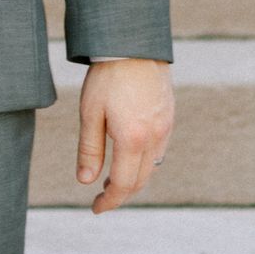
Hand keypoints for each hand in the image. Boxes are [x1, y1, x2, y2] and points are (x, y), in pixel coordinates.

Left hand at [77, 58, 173, 212]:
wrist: (134, 45)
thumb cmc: (107, 77)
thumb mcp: (90, 113)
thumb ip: (89, 150)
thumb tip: (85, 181)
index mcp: (132, 139)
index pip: (123, 184)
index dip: (109, 201)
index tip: (96, 208)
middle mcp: (154, 138)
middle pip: (140, 180)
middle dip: (121, 194)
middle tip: (101, 199)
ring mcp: (165, 128)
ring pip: (151, 167)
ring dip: (133, 179)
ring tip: (112, 180)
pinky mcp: (169, 117)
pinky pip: (158, 151)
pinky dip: (144, 163)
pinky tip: (129, 157)